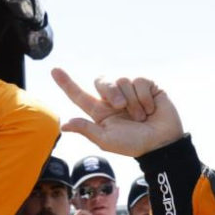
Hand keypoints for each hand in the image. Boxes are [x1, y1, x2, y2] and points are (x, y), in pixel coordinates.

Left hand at [52, 69, 183, 156]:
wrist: (161, 143)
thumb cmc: (133, 144)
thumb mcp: (107, 140)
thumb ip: (87, 129)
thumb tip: (64, 124)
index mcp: (100, 112)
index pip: (79, 95)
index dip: (66, 83)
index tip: (54, 70)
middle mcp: (113, 98)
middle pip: (102, 81)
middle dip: (110, 91)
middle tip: (121, 106)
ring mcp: (130, 90)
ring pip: (123, 80)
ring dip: (132, 101)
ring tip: (141, 116)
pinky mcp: (147, 85)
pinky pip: (140, 80)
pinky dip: (144, 97)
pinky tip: (150, 109)